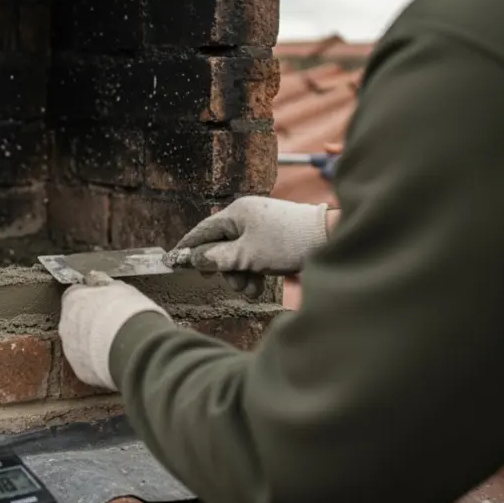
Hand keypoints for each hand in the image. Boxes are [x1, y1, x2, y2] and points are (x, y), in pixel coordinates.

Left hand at [58, 272, 169, 390]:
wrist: (134, 347)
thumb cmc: (128, 313)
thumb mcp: (120, 289)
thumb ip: (104, 284)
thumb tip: (96, 279)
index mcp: (72, 301)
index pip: (74, 295)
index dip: (90, 299)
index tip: (104, 302)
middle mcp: (65, 325)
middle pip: (74, 321)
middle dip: (90, 323)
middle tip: (112, 325)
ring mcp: (70, 351)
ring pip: (79, 345)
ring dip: (93, 344)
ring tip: (116, 345)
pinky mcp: (81, 371)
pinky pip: (88, 365)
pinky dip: (98, 363)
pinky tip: (115, 360)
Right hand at [168, 197, 329, 297]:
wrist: (330, 240)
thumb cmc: (286, 243)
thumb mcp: (246, 255)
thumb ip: (216, 259)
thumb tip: (194, 259)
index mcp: (237, 213)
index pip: (203, 230)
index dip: (188, 247)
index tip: (173, 260)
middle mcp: (247, 217)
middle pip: (222, 246)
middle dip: (226, 269)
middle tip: (233, 283)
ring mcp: (262, 227)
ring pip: (239, 254)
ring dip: (242, 274)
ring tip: (252, 289)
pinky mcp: (275, 238)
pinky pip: (255, 255)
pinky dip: (254, 271)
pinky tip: (260, 285)